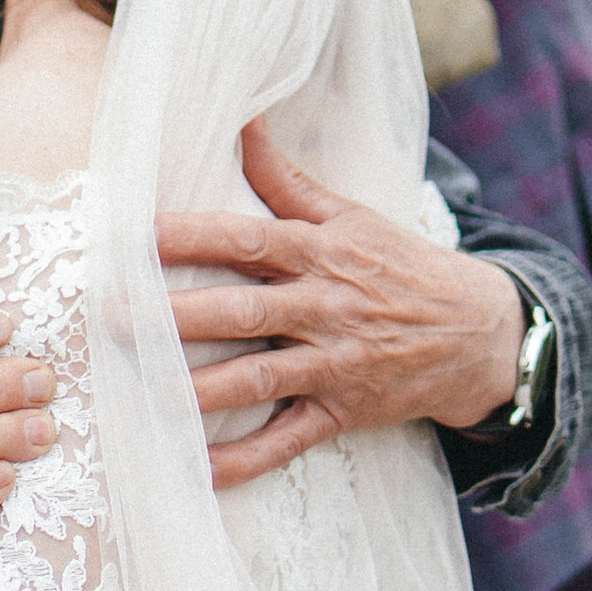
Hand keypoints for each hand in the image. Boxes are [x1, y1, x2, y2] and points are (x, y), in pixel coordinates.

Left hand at [158, 124, 523, 486]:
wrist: (480, 332)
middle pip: (242, 312)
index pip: (246, 239)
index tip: (135, 238)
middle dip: (175, 318)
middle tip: (111, 321)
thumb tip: (241, 119)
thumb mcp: (350, 215)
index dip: (190, 237)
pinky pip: (288, 440)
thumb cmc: (400, 266)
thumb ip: (286, 177)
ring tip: (143, 396)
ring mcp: (334, 364)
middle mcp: (323, 307)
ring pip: (259, 379)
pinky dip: (244, 460)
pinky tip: (197, 471)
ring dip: (200, 390)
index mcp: (319, 253)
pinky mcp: (344, 412)